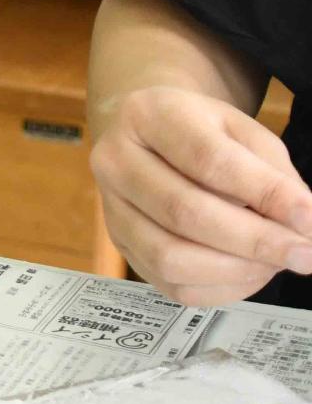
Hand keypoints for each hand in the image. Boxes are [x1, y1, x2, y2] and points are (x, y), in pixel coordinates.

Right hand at [92, 85, 311, 306]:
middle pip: (183, 211)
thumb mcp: (242, 131)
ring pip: (170, 257)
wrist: (150, 137)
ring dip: (236, 269)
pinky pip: (171, 285)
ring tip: (275, 263)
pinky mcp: (120, 246)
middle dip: (255, 240)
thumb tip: (303, 225)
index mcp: (148, 115)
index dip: (263, 193)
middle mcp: (114, 160)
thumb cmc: (203, 132)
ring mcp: (110, 207)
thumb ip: (273, 174)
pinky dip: (220, 288)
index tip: (310, 217)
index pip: (207, 159)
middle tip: (305, 254)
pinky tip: (249, 271)